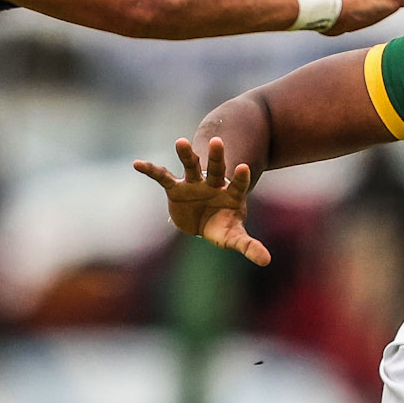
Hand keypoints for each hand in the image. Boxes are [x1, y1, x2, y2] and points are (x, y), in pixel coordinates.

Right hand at [132, 137, 270, 265]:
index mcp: (231, 194)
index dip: (240, 177)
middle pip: (216, 168)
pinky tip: (137, 164)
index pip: (237, 184)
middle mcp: (213, 184)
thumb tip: (266, 261)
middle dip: (216, 156)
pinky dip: (151, 170)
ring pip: (191, 165)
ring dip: (186, 154)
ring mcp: (194, 184)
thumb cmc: (222, 226)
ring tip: (180, 142)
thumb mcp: (234, 236)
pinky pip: (163, 177)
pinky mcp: (176, 188)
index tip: (243, 168)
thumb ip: (248, 245)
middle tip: (217, 141)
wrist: (202, 221)